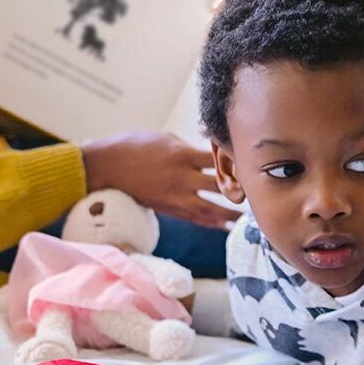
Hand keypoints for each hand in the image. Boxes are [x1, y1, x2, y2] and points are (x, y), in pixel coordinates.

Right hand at [81, 131, 239, 228]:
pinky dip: (209, 222)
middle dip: (238, 190)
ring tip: (245, 218)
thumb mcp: (163, 138)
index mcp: (181, 154)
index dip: (235, 161)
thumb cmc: (132, 146)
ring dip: (228, 213)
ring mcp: (174, 194)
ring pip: (208, 207)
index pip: (217, 158)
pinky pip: (193, 217)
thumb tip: (206, 154)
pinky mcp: (166, 207)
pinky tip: (223, 226)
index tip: (250, 163)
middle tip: (258, 194)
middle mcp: (181, 176)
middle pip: (218, 185)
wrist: (105, 166)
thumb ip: (187, 148)